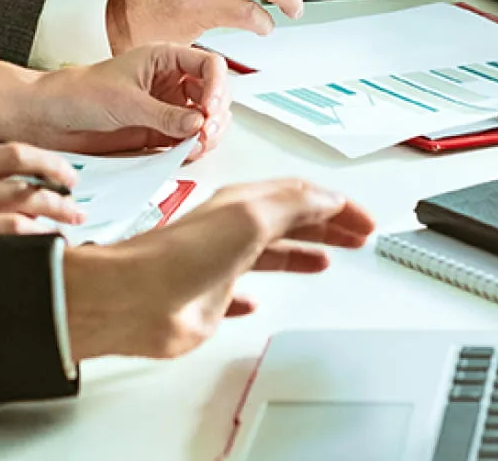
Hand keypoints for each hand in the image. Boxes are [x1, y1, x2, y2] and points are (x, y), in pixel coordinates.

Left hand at [0, 45, 229, 156]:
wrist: (49, 118)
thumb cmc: (78, 93)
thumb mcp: (125, 101)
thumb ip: (165, 114)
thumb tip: (198, 124)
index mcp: (165, 59)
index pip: (210, 65)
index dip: (218, 86)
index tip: (210, 108)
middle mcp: (170, 83)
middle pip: (215, 96)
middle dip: (216, 115)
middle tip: (205, 133)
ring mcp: (166, 109)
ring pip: (206, 122)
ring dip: (209, 135)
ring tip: (196, 145)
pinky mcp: (158, 134)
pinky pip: (187, 142)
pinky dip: (192, 149)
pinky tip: (185, 152)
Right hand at [0, 143, 84, 241]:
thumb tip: (13, 196)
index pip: (9, 152)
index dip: (47, 161)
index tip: (69, 176)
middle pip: (19, 174)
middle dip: (59, 190)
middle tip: (78, 207)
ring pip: (16, 204)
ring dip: (51, 216)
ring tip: (69, 229)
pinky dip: (28, 240)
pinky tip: (43, 249)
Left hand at [63, 179, 374, 359]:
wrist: (133, 298)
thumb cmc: (179, 256)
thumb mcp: (250, 215)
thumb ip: (293, 204)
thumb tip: (327, 198)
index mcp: (244, 204)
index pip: (302, 196)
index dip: (338, 206)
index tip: (364, 220)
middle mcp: (232, 230)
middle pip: (292, 222)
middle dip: (328, 226)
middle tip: (357, 235)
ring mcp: (220, 264)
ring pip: (271, 253)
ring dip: (302, 252)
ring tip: (328, 257)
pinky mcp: (207, 299)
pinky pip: (239, 293)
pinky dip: (258, 292)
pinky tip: (261, 301)